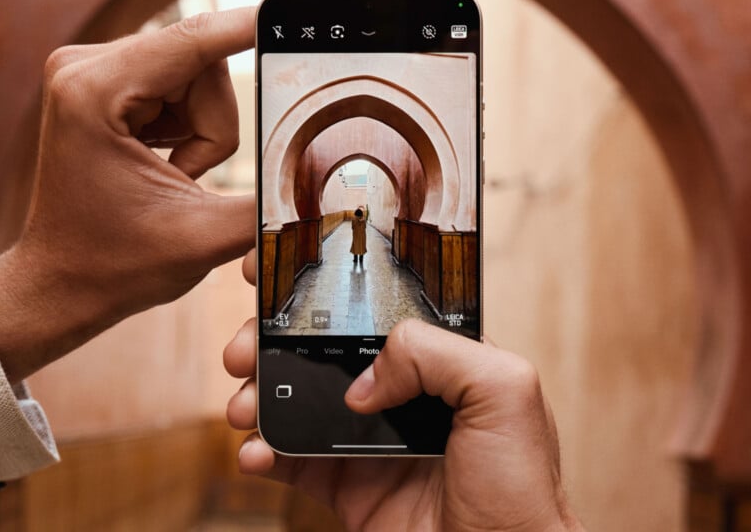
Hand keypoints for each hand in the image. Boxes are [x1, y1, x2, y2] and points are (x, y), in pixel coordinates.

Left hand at [0, 8, 255, 382]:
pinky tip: (163, 164)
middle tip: (187, 177)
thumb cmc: (116, 264)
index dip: (246, 28)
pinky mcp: (106, 84)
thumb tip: (319, 188)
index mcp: (94, 94)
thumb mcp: (206, 239)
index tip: (284, 18)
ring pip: (197, 76)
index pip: (193, 42)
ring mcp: (91, 72)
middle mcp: (83, 68)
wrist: (66, 282)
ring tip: (172, 176)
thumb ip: (269, 206)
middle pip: (202, 64)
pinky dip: (188, 129)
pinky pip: (180, 85)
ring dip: (202, 133)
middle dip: (212, 128)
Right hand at [224, 252, 583, 531]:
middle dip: (274, 344)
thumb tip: (366, 379)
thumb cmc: (521, 487)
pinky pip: (293, 460)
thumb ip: (436, 352)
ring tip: (244, 405)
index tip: (276, 278)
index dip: (325, 296)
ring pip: (299, 403)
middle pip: (322, 354)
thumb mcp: (504, 391)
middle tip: (246, 349)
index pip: (373, 314)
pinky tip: (255, 452)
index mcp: (438, 361)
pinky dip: (264, 452)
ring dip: (260, 396)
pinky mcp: (348, 485)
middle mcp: (400, 395)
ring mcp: (369, 441)